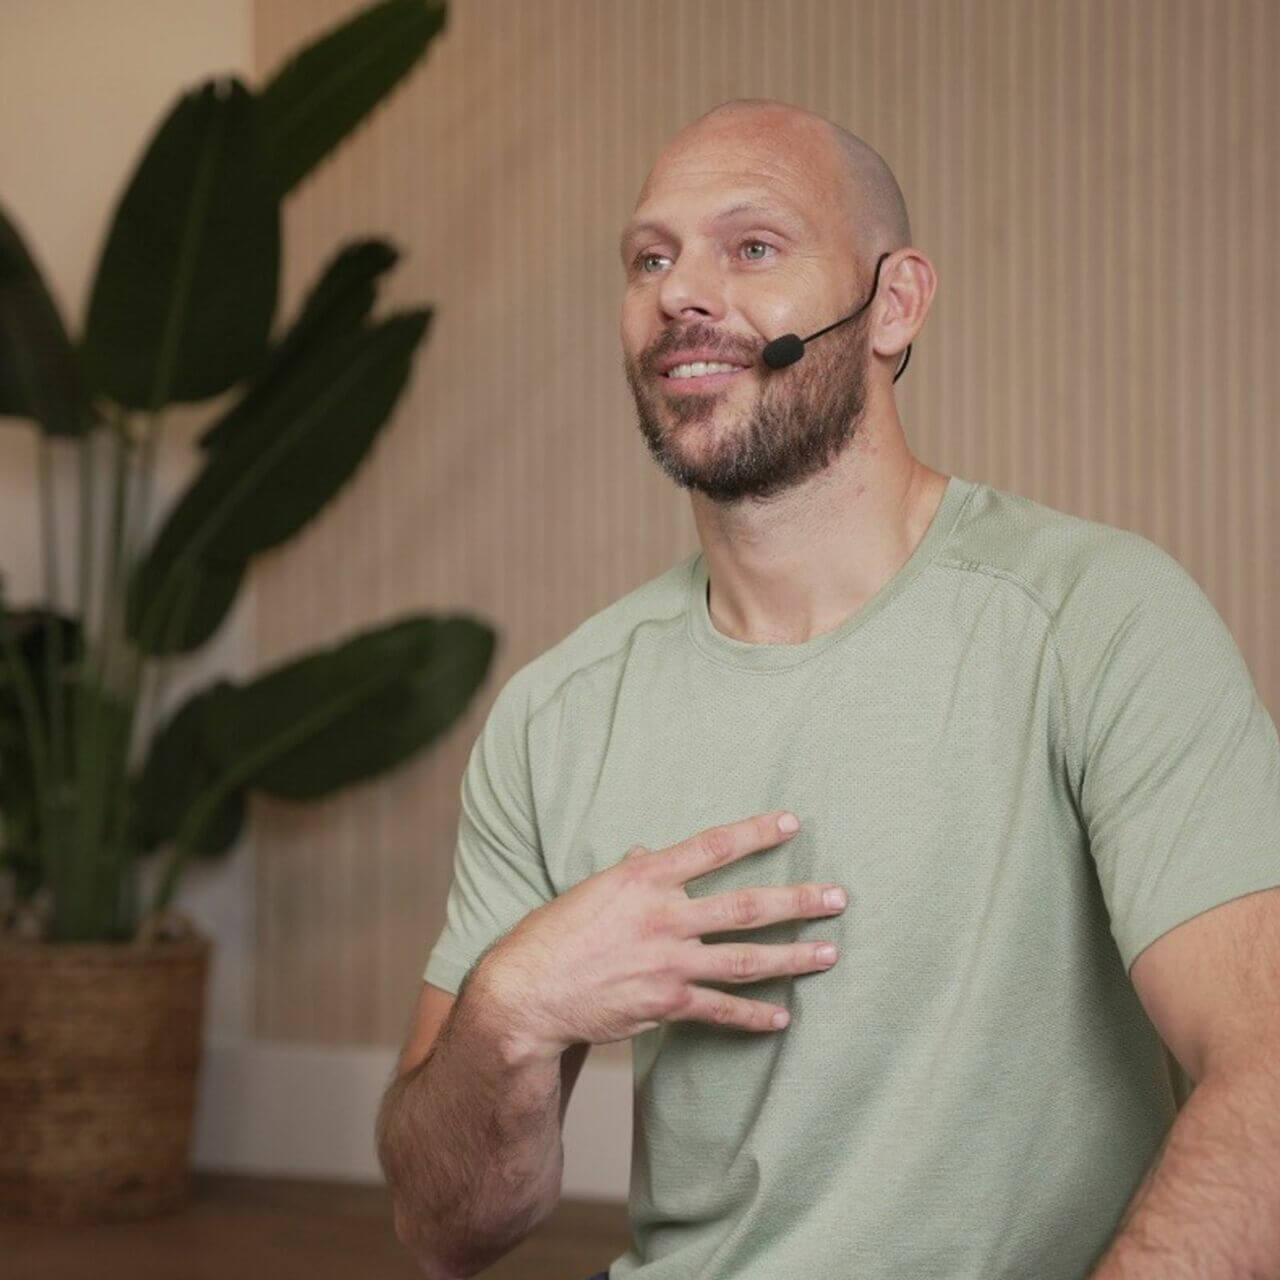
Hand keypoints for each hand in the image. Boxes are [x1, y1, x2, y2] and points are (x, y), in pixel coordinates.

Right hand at [471, 811, 847, 1060]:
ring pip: (747, 959)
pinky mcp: (666, 1003)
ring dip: (794, 957)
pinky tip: (783, 1017)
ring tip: (830, 952)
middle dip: (798, 901)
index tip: (791, 822)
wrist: (528, 993)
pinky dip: (754, 1015)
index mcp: (644, 878)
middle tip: (838, 897)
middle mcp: (664, 916)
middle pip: (747, 906)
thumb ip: (630, 873)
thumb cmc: (553, 936)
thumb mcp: (591, 890)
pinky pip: (722, 1010)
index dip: (755, 833)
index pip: (712, 847)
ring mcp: (669, 961)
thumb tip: (647, 853)